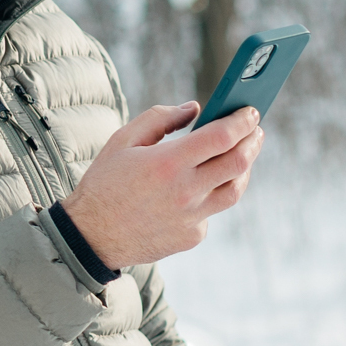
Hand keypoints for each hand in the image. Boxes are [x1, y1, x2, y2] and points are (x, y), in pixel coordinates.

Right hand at [57, 103, 262, 269]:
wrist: (90, 236)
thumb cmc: (104, 183)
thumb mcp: (122, 140)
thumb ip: (160, 118)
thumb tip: (194, 109)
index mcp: (167, 163)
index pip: (222, 136)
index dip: (242, 121)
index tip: (250, 112)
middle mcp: (185, 192)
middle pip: (239, 163)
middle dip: (252, 142)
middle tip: (255, 130)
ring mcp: (191, 218)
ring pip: (234, 190)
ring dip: (244, 169)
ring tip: (241, 155)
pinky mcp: (191, 236)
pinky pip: (211, 212)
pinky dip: (211, 195)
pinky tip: (201, 187)